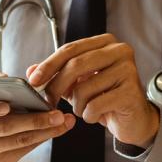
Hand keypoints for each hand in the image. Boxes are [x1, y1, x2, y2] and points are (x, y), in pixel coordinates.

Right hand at [0, 65, 75, 161]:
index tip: (7, 106)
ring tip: (61, 120)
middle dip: (31, 120)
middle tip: (54, 113)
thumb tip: (4, 78)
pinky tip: (55, 130)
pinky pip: (21, 151)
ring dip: (42, 130)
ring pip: (15, 140)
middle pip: (0, 127)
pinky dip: (41, 139)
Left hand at [27, 33, 158, 147]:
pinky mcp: (131, 92)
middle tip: (48, 101)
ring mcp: (128, 70)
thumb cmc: (101, 97)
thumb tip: (30, 71)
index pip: (70, 49)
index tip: (33, 80)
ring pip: (83, 88)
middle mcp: (119, 51)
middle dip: (56, 86)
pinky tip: (95, 116)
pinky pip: (94, 105)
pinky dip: (88, 115)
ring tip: (83, 109)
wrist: (131, 119)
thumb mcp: (75, 83)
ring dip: (76, 105)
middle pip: (75, 65)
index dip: (48, 65)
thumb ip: (54, 74)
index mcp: (105, 42)